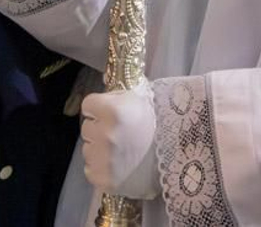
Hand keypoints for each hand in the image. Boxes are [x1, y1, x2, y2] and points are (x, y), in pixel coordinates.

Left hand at [80, 85, 158, 199]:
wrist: (173, 156)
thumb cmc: (155, 123)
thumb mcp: (138, 98)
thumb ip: (117, 94)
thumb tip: (101, 82)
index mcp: (112, 110)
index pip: (88, 105)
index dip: (99, 108)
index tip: (110, 113)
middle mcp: (104, 134)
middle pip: (87, 127)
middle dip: (99, 128)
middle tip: (119, 132)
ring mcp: (102, 159)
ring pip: (88, 148)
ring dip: (99, 148)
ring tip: (120, 149)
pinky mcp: (103, 179)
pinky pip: (90, 169)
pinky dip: (100, 167)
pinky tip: (117, 164)